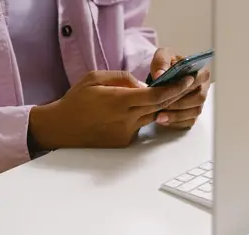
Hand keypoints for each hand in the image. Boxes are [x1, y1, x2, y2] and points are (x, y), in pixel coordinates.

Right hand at [28, 70, 193, 148]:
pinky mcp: (124, 142)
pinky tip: (140, 109)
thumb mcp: (95, 78)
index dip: (174, 88)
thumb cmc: (76, 100)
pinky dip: (144, 115)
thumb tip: (144, 85)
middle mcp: (125, 119)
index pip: (155, 95)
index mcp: (118, 101)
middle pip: (159, 106)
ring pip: (152, 116)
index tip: (187, 80)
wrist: (61, 128)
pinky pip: (141, 126)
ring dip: (161, 105)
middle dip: (175, 95)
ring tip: (168, 94)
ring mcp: (126, 133)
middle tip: (186, 85)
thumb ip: (123, 78)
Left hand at [150, 48, 210, 128]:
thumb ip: (161, 62)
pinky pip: (188, 122)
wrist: (162, 76)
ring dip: (176, 116)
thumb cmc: (166, 65)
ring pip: (193, 113)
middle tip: (162, 105)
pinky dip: (176, 123)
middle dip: (179, 104)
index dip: (185, 87)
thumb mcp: (163, 57)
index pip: (199, 80)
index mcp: (199, 72)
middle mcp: (202, 88)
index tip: (169, 90)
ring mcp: (197, 103)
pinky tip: (163, 121)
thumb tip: (160, 74)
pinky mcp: (191, 114)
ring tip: (159, 116)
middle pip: (198, 99)